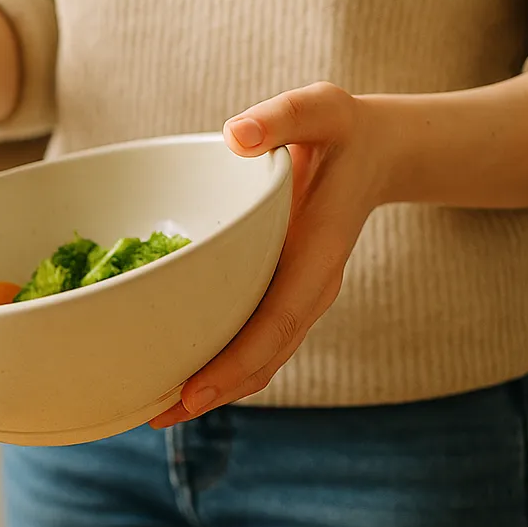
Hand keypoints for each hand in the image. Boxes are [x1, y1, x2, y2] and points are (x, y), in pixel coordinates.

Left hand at [150, 82, 391, 428]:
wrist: (375, 150)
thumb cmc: (339, 129)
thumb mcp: (318, 109)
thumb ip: (280, 118)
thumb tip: (237, 135)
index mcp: (315, 256)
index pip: (275, 322)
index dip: (235, 362)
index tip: (192, 393)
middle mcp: (307, 289)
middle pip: (262, 358)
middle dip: (213, 392)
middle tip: (154, 417)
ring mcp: (295, 298)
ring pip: (257, 360)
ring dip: (211, 390)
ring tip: (152, 412)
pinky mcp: (280, 296)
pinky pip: (251, 342)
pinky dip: (216, 365)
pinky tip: (172, 375)